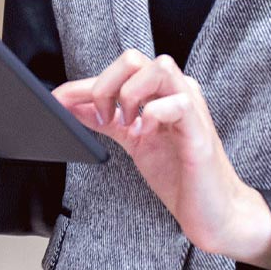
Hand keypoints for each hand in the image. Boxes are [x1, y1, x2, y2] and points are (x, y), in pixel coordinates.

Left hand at [52, 49, 270, 269]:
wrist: (213, 211)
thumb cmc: (178, 174)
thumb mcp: (134, 140)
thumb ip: (106, 119)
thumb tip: (72, 107)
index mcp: (161, 91)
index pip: (119, 71)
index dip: (82, 84)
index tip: (57, 100)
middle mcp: (176, 90)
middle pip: (135, 59)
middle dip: (106, 85)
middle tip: (102, 118)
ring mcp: (191, 106)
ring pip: (159, 67)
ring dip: (132, 93)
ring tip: (127, 123)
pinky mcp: (200, 129)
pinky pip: (178, 103)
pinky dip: (154, 115)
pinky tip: (146, 134)